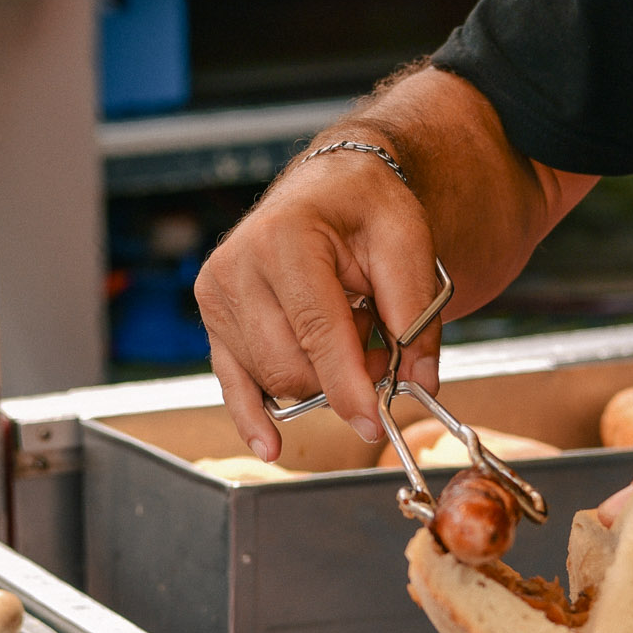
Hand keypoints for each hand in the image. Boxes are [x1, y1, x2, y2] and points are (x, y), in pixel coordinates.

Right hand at [195, 149, 445, 461]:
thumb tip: (418, 380)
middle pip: (291, 366)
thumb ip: (416, 311)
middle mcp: (238, 266)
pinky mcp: (213, 318)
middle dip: (343, 378)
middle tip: (383, 351)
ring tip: (351, 335)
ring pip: (272, 380)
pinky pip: (231, 382)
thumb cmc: (365, 207)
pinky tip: (269, 445)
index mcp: (283, 237)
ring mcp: (218, 294)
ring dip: (320, 380)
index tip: (372, 421)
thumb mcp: (408, 241)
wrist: (329, 186)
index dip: (347, 383)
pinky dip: (253, 416)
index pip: (316, 331)